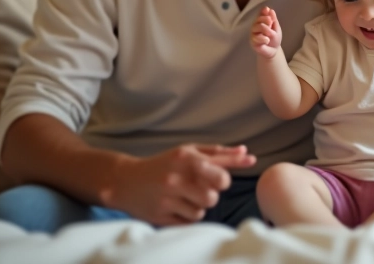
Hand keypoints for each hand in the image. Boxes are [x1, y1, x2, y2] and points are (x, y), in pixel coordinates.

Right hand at [99, 144, 255, 225]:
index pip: (220, 174)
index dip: (227, 177)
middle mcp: (176, 179)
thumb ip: (219, 153)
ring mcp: (167, 199)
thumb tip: (247, 153)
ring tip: (186, 196)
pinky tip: (176, 205)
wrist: (126, 180)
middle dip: (212, 194)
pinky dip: (187, 216)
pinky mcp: (160, 216)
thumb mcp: (189, 151)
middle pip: (213, 197)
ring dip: (198, 206)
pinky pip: (188, 222)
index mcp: (186, 159)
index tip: (231, 173)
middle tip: (202, 188)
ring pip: (201, 212)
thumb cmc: (166, 163)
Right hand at [250, 7, 281, 58]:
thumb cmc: (274, 38)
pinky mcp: (252, 41)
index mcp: (262, 21)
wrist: (273, 50)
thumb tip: (270, 10)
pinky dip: (263, 39)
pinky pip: (256, 37)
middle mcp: (256, 25)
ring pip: (258, 26)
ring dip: (266, 30)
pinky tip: (267, 41)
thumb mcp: (276, 28)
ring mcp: (253, 33)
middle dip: (267, 20)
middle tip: (271, 26)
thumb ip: (273, 20)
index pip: (261, 13)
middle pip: (259, 19)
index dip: (264, 11)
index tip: (267, 10)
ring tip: (270, 35)